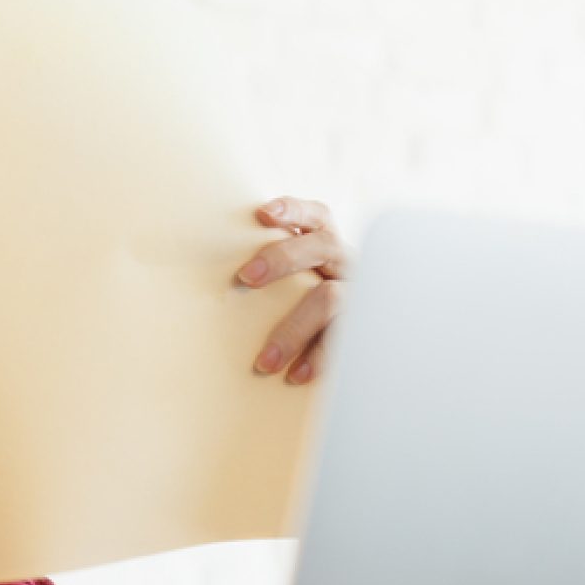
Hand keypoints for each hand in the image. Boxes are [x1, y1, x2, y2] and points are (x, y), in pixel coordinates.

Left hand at [237, 196, 350, 385]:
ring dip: (294, 328)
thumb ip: (275, 264)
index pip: (316, 215)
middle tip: (245, 277)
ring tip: (265, 360)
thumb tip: (214, 265)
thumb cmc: (308, 296)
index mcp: (328, 243)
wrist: (369, 331)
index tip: (263, 213)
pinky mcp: (360, 328)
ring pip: (331, 298)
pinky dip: (318, 358)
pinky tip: (296, 375)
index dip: (293, 209)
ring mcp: (357, 294)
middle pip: (323, 247)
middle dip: (283, 259)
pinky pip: (342, 341)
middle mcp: (345, 264)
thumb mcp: (299, 274)